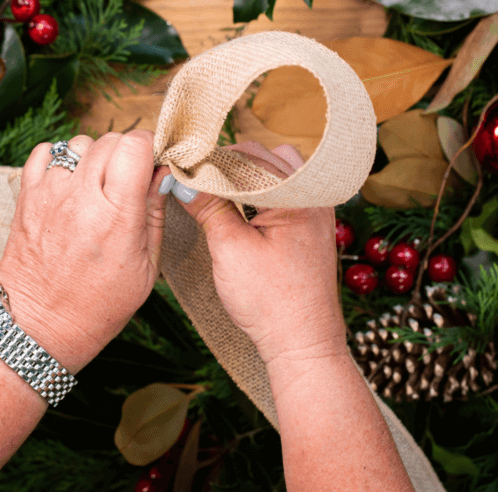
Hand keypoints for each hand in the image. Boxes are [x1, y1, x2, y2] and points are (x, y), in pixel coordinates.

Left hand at [0, 131, 168, 372]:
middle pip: (111, 139)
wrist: (37, 327)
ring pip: (79, 143)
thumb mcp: (146, 268)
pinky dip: (60, 158)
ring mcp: (50, 194)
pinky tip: (70, 182)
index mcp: (116, 217)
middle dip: (127, 151)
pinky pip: (45, 151)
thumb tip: (164, 173)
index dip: (150, 147)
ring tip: (98, 185)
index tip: (154, 163)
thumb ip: (155, 214)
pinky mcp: (27, 196)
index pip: (135, 146)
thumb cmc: (96, 306)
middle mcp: (81, 199)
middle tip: (130, 178)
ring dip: (94, 156)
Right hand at [178, 142, 345, 367]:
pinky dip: (260, 191)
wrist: (303, 343)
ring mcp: (316, 209)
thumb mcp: (230, 249)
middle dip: (226, 164)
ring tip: (216, 191)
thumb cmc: (271, 302)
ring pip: (275, 170)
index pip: (246, 155)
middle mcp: (313, 194)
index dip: (210, 160)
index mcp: (296, 194)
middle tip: (195, 178)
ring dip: (245, 175)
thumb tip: (181, 179)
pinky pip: (285, 191)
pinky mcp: (312, 225)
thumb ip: (208, 207)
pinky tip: (240, 207)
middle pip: (262, 157)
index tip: (183, 168)